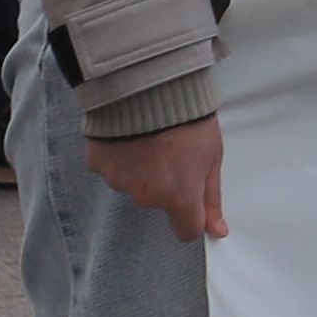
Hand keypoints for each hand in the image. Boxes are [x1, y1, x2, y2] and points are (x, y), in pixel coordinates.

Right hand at [91, 118, 226, 242]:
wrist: (150, 86)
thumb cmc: (187, 117)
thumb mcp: (212, 155)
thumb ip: (211, 197)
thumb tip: (218, 231)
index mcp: (178, 197)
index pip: (186, 230)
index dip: (190, 216)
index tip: (191, 200)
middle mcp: (146, 196)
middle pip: (158, 200)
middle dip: (165, 181)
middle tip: (172, 149)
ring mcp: (119, 181)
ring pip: (133, 182)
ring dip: (141, 166)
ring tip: (150, 136)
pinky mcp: (98, 164)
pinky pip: (112, 166)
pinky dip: (120, 155)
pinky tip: (128, 133)